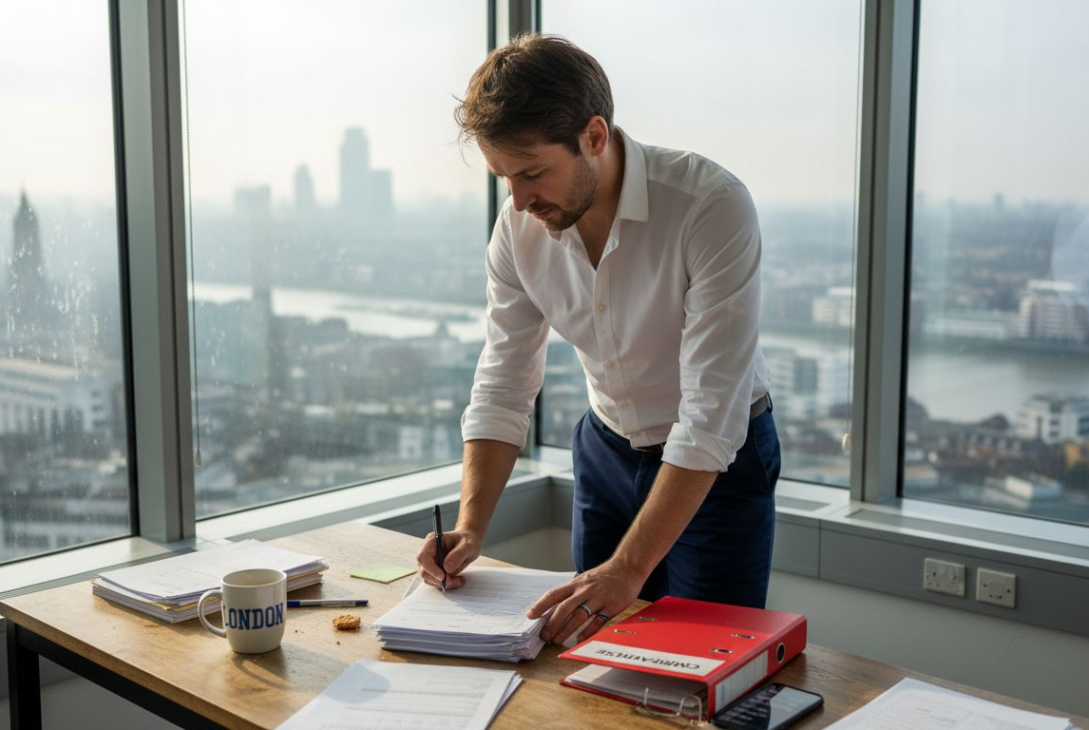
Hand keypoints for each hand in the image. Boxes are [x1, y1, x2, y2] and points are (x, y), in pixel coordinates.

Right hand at [415, 528, 482, 590]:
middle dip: (439, 580)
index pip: (422, 557)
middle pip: (424, 571)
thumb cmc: (467, 541)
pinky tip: (458, 580)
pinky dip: (447, 584)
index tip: (443, 576)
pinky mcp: (433, 571)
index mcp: (431, 542)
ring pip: (429, 579)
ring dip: (444, 584)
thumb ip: (458, 554)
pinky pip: (436, 582)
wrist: (468, 544)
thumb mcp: (468, 545)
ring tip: (460, 580)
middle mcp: (427, 552)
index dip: (430, 569)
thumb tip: (447, 568)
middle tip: (456, 581)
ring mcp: (429, 562)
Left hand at [526, 559, 642, 644]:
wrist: (627, 567)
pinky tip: (580, 640)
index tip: (530, 616)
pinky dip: (588, 631)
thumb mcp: (585, 579)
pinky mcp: (612, 606)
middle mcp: (585, 590)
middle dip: (552, 623)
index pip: (554, 594)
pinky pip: (598, 621)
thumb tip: (554, 607)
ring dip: (566, 630)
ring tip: (557, 641)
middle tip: (544, 636)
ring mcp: (598, 598)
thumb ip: (572, 592)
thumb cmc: (604, 575)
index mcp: (576, 584)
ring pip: (579, 616)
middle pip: (564, 608)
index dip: (541, 605)